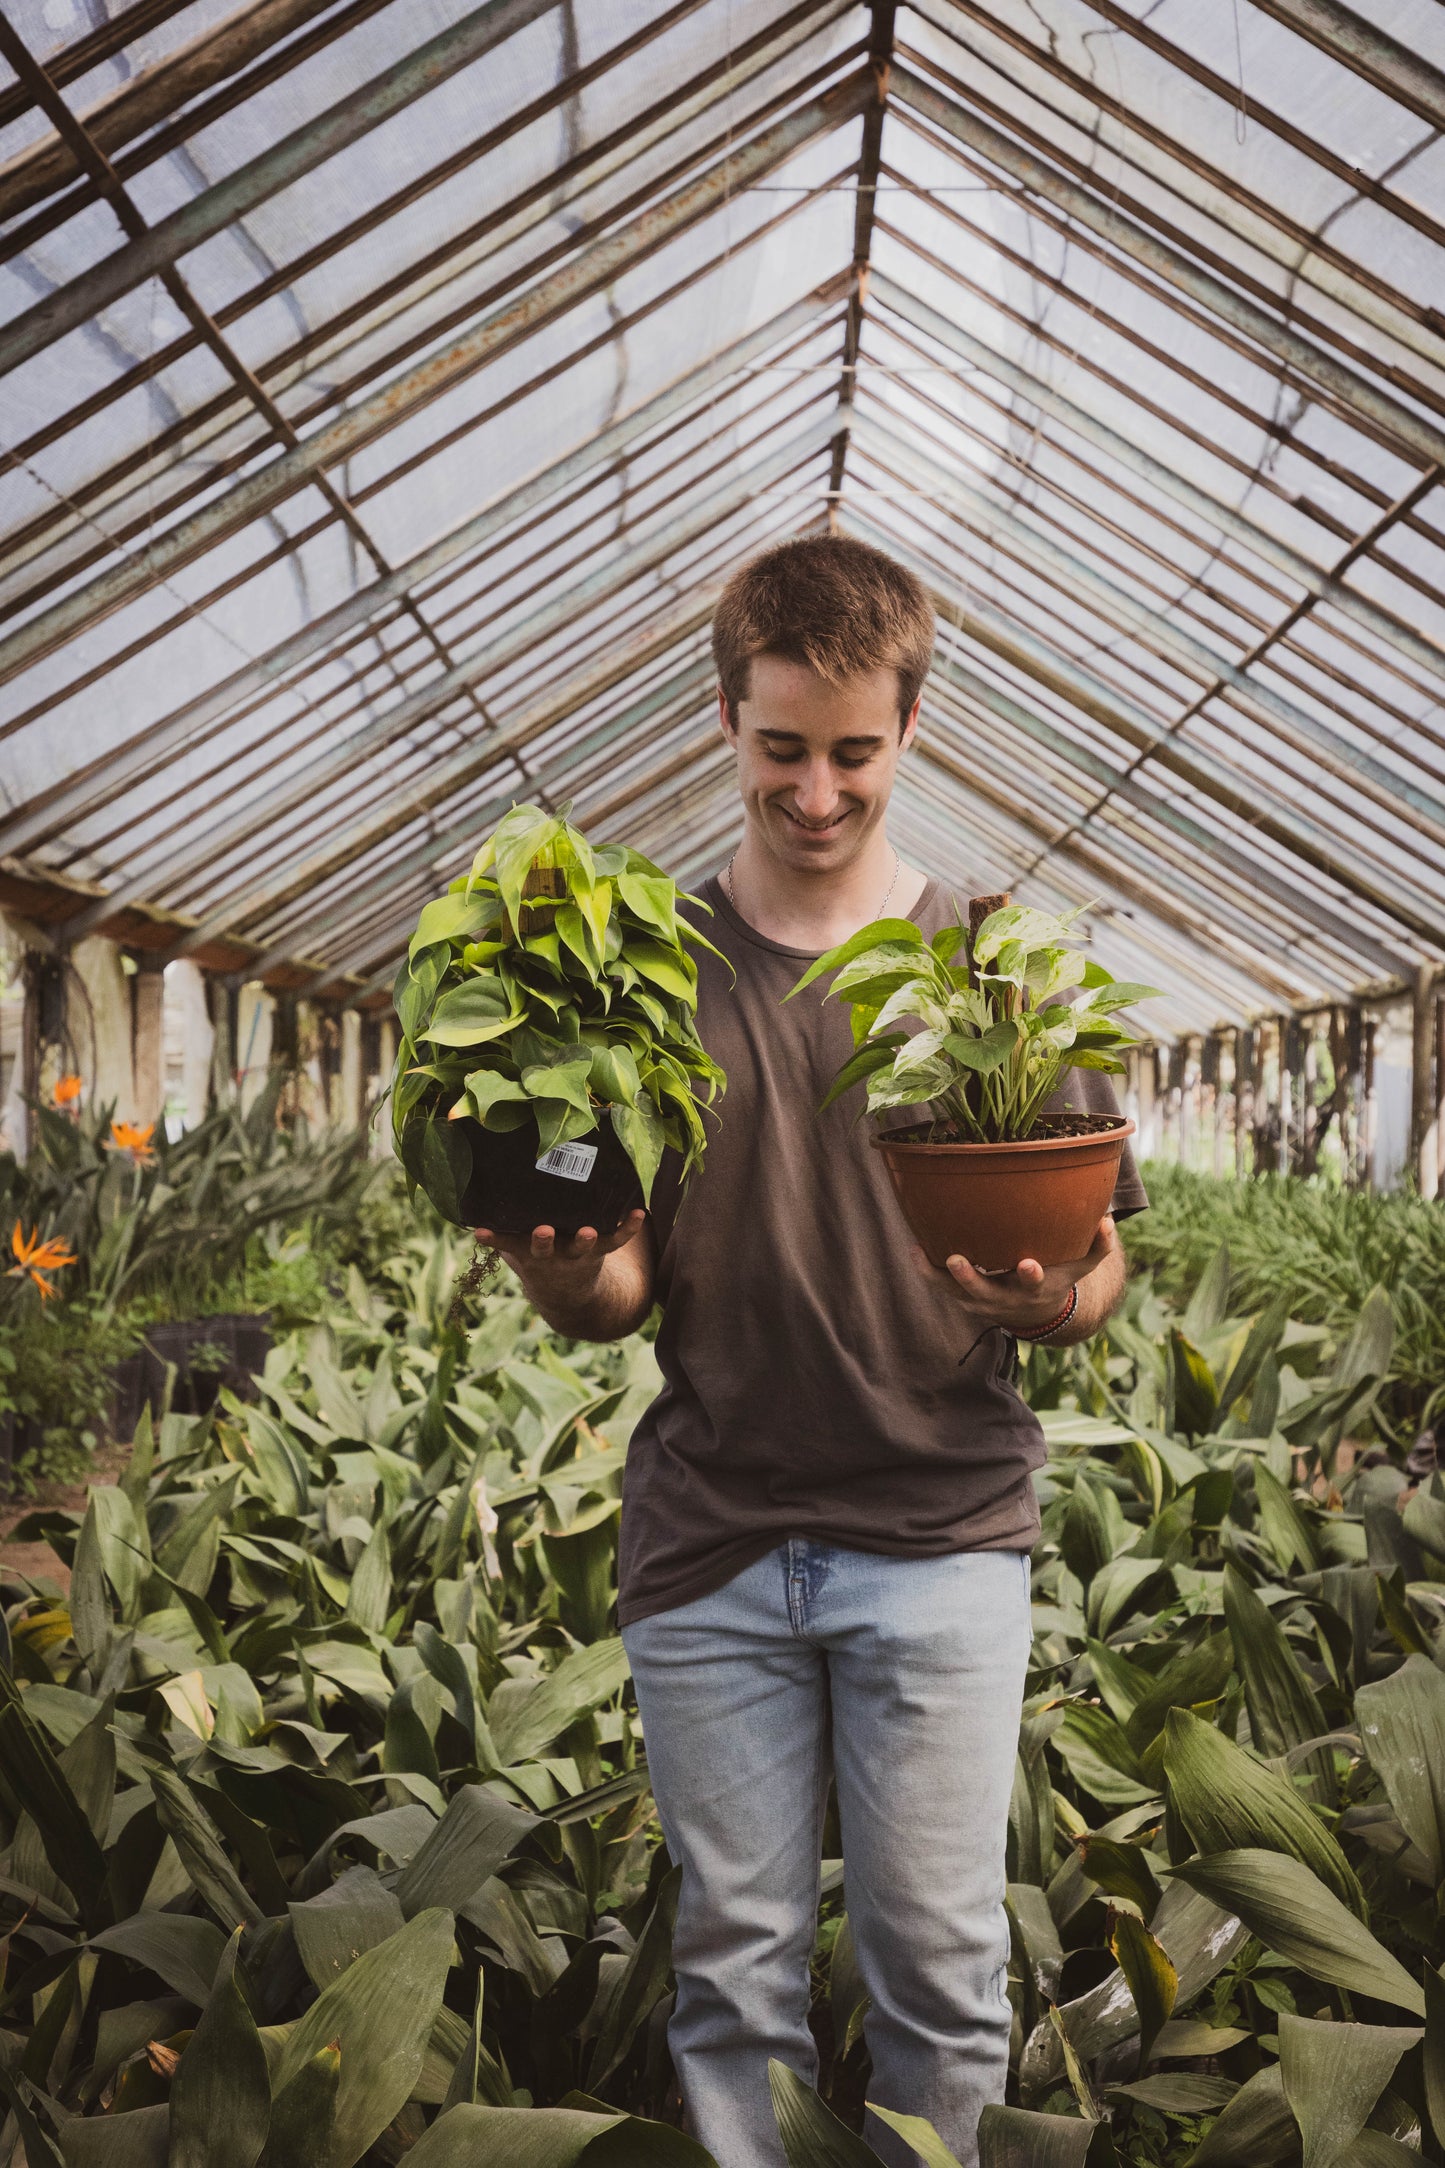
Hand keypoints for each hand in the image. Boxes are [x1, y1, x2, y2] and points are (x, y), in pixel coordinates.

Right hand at [474, 1208, 647, 1304]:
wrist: (566, 1296)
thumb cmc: (537, 1260)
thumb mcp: (516, 1251)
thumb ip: (501, 1232)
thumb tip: (475, 1200)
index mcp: (528, 1253)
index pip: (508, 1245)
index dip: (495, 1239)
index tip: (482, 1233)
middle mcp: (551, 1255)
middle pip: (545, 1249)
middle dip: (543, 1241)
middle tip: (542, 1231)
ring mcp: (576, 1255)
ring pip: (581, 1248)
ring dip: (585, 1239)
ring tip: (589, 1230)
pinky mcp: (599, 1252)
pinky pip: (616, 1241)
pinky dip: (628, 1229)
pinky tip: (640, 1212)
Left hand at [912, 1215, 1119, 1333]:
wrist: (1035, 1313)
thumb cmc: (1058, 1278)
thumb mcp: (1080, 1267)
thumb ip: (1097, 1246)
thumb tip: (1108, 1219)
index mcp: (1034, 1288)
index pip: (1034, 1284)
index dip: (1031, 1275)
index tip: (1028, 1264)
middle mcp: (1005, 1298)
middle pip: (985, 1292)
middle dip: (970, 1279)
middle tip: (955, 1260)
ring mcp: (982, 1301)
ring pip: (956, 1292)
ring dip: (938, 1276)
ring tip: (920, 1251)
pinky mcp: (964, 1298)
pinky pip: (941, 1287)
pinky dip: (926, 1270)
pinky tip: (914, 1248)